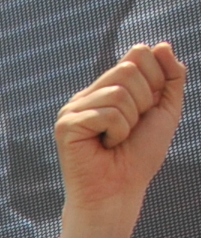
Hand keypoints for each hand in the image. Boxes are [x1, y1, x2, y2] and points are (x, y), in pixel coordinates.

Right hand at [58, 40, 187, 237]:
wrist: (119, 192)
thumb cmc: (140, 157)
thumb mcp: (165, 110)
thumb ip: (170, 77)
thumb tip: (161, 44)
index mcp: (109, 88)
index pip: (138, 54)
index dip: (155, 80)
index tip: (147, 111)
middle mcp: (88, 94)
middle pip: (129, 67)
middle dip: (144, 100)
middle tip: (131, 128)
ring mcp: (73, 109)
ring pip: (119, 91)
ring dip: (130, 120)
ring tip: (116, 140)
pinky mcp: (66, 125)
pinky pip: (106, 112)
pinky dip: (117, 132)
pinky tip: (105, 146)